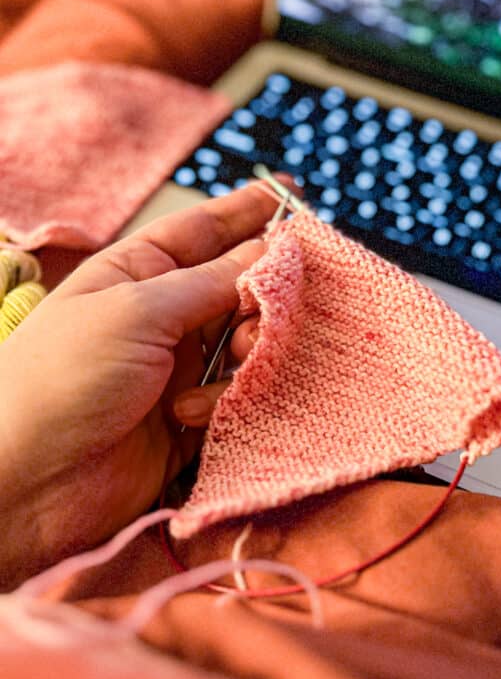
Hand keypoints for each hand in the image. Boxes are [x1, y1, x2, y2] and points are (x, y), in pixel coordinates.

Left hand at [0, 181, 289, 587]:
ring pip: (249, 342)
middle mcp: (164, 316)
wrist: (26, 483)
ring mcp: (179, 368)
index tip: (295, 195)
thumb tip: (271, 249)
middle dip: (264, 291)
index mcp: (138, 273)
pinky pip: (240, 395)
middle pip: (238, 285)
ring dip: (251, 349)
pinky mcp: (193, 419)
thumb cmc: (65, 378)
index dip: (249, 211)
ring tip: (237, 361)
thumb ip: (212, 282)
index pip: (203, 231)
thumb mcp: (136, 311)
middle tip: (281, 298)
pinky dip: (228, 401)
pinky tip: (190, 417)